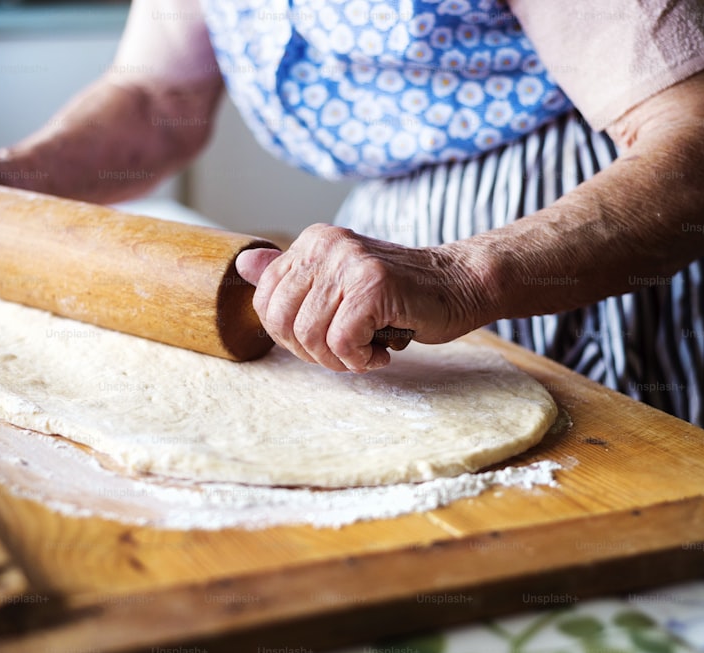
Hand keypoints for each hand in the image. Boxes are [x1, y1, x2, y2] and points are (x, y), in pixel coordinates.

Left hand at [235, 223, 484, 372]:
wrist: (460, 285)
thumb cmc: (400, 294)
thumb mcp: (340, 282)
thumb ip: (293, 276)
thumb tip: (243, 264)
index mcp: (312, 242)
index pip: (265, 302)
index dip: (290, 337)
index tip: (325, 340)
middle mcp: (325, 244)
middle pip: (281, 322)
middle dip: (311, 352)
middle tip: (345, 353)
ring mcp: (349, 262)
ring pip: (311, 337)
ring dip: (340, 360)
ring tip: (367, 351)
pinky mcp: (373, 285)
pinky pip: (342, 342)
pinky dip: (360, 359)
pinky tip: (381, 351)